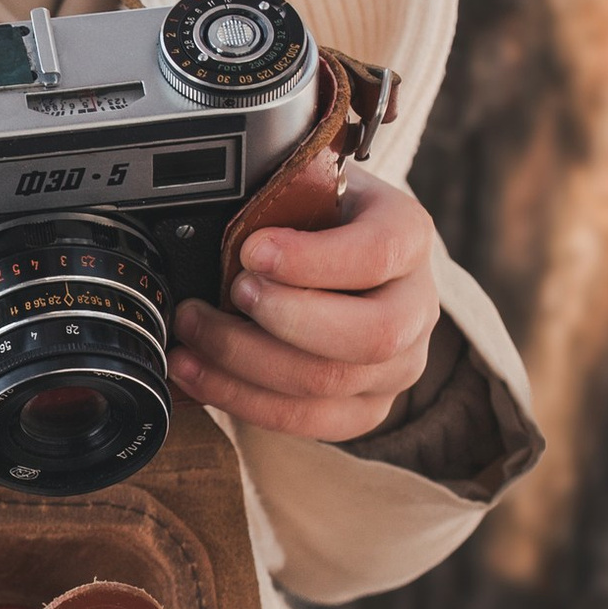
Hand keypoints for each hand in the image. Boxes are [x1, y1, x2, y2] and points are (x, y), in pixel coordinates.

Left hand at [170, 169, 439, 444]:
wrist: (336, 258)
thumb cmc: (315, 219)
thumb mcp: (307, 186)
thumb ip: (281, 197)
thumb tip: (217, 215)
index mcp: (408, 238)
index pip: (379, 255)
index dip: (312, 260)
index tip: (251, 251)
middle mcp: (416, 308)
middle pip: (370, 336)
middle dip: (283, 319)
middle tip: (227, 294)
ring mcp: (397, 366)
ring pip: (329, 385)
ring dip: (244, 362)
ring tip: (192, 332)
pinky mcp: (366, 409)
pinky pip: (308, 422)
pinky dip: (241, 398)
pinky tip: (196, 372)